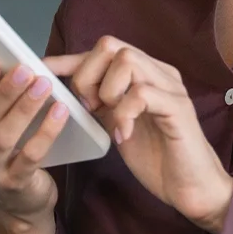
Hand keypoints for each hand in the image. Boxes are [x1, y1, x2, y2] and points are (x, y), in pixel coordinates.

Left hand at [45, 35, 232, 233]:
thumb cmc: (157, 157)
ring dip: (108, 91)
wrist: (192, 187)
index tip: (40, 69)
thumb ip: (100, 102)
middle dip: (89, 75)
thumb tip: (64, 87)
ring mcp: (171, 87)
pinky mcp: (178, 108)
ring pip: (127, 60)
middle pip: (111, 45)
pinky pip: (142, 93)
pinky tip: (124, 135)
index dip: (69, 59)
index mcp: (145, 73)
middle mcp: (159, 72)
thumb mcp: (118, 123)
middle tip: (91, 108)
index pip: (102, 51)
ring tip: (110, 118)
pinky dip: (124, 113)